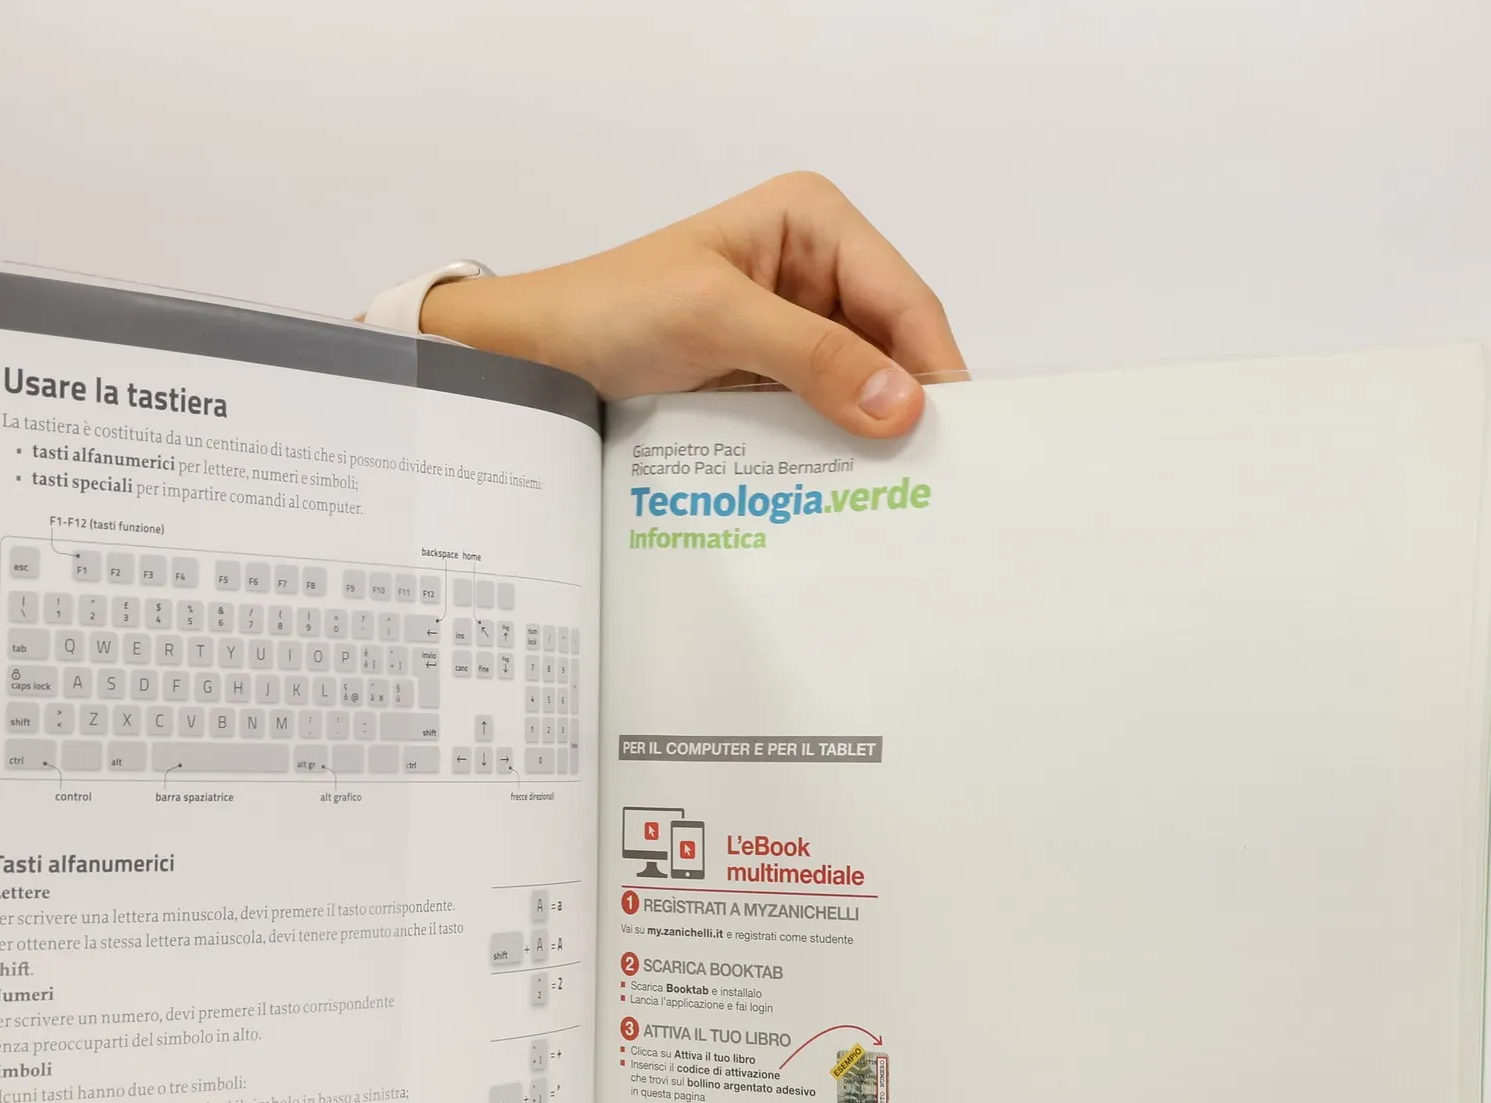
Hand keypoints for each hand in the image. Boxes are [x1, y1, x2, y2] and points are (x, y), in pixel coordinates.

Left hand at [419, 173, 963, 438]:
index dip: (933, 365)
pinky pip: (823, 415)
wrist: (538, 356)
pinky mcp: (771, 379)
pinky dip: (836, 448)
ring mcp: (796, 328)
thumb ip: (813, 357)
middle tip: (933, 477)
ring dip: (872, 434)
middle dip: (907, 404)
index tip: (952, 434)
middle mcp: (815, 268)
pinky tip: (847, 486)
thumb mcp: (718, 320)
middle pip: (893, 344)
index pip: (902, 297)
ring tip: (897, 493)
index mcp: (814, 221)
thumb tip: (902, 405)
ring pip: (863, 387)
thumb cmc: (613, 310)